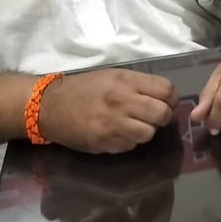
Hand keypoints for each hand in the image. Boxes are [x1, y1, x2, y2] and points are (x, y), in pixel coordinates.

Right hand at [39, 69, 178, 154]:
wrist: (49, 107)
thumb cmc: (84, 88)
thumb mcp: (113, 76)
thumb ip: (139, 85)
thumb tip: (165, 97)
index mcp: (125, 81)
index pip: (166, 90)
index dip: (171, 98)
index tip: (167, 101)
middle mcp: (122, 102)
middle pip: (162, 114)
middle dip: (163, 116)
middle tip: (154, 116)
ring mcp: (113, 125)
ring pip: (149, 133)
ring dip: (146, 130)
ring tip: (135, 125)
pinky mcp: (104, 144)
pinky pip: (130, 145)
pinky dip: (129, 141)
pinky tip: (119, 133)